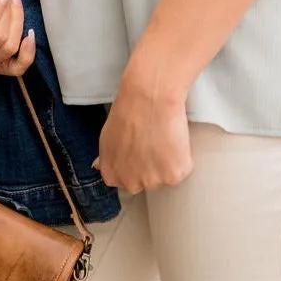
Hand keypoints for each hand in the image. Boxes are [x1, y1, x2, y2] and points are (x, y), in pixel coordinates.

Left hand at [93, 62, 192, 194]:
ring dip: (168, 161)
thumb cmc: (127, 110)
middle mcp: (130, 184)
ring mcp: (153, 182)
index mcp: (111, 175)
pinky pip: (184, 167)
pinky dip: (184, 154)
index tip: (141, 146)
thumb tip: (97, 167)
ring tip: (164, 135)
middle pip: (147, 181)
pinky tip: (175, 136)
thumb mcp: (107, 136)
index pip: (127, 179)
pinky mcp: (174, 175)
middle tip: (154, 140)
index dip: (137, 161)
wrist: (149, 96)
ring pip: (166, 175)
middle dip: (152, 166)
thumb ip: (105, 157)